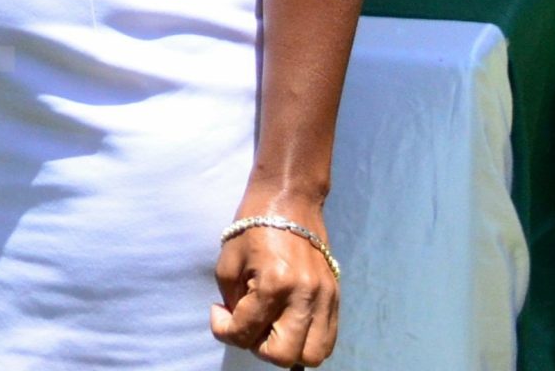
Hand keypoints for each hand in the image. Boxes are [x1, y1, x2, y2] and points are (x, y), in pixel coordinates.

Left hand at [212, 200, 339, 367]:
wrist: (289, 200)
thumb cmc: (252, 226)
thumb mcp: (227, 261)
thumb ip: (231, 301)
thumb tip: (237, 327)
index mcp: (274, 283)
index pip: (246, 332)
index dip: (224, 330)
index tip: (219, 314)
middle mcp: (304, 296)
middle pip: (283, 355)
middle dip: (257, 347)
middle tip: (248, 325)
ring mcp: (325, 299)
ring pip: (312, 355)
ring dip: (286, 350)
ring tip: (270, 328)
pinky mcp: (336, 298)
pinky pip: (328, 340)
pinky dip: (306, 343)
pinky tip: (289, 326)